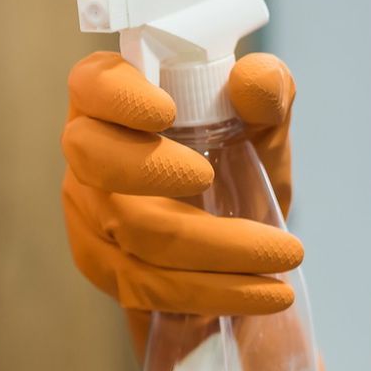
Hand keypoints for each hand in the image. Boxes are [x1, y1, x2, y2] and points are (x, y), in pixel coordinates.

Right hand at [60, 50, 303, 347]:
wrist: (235, 245)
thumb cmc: (238, 166)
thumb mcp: (262, 131)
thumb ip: (267, 96)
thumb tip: (256, 77)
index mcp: (115, 100)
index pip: (92, 84)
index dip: (119, 97)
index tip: (165, 112)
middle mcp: (87, 153)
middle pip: (94, 158)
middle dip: (152, 169)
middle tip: (212, 177)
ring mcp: (87, 212)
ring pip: (130, 232)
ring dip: (215, 247)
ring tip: (283, 254)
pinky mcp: (100, 266)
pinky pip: (148, 285)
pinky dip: (213, 290)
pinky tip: (265, 293)